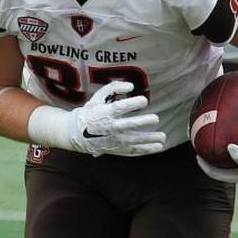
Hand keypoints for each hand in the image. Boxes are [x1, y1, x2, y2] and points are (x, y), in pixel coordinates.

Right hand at [32, 81, 164, 156]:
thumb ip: (114, 88)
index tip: (144, 101)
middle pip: (127, 125)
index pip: (118, 108)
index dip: (131, 104)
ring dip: (148, 140)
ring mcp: (112, 140)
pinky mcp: (115, 149)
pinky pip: (131, 151)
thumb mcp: (98, 97)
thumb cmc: (90, 112)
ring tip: (162, 137)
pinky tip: (157, 147)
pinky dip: (145, 150)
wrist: (75, 133)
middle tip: (155, 119)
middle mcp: (108, 127)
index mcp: (104, 113)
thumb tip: (131, 86)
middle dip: (142, 122)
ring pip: (132, 141)